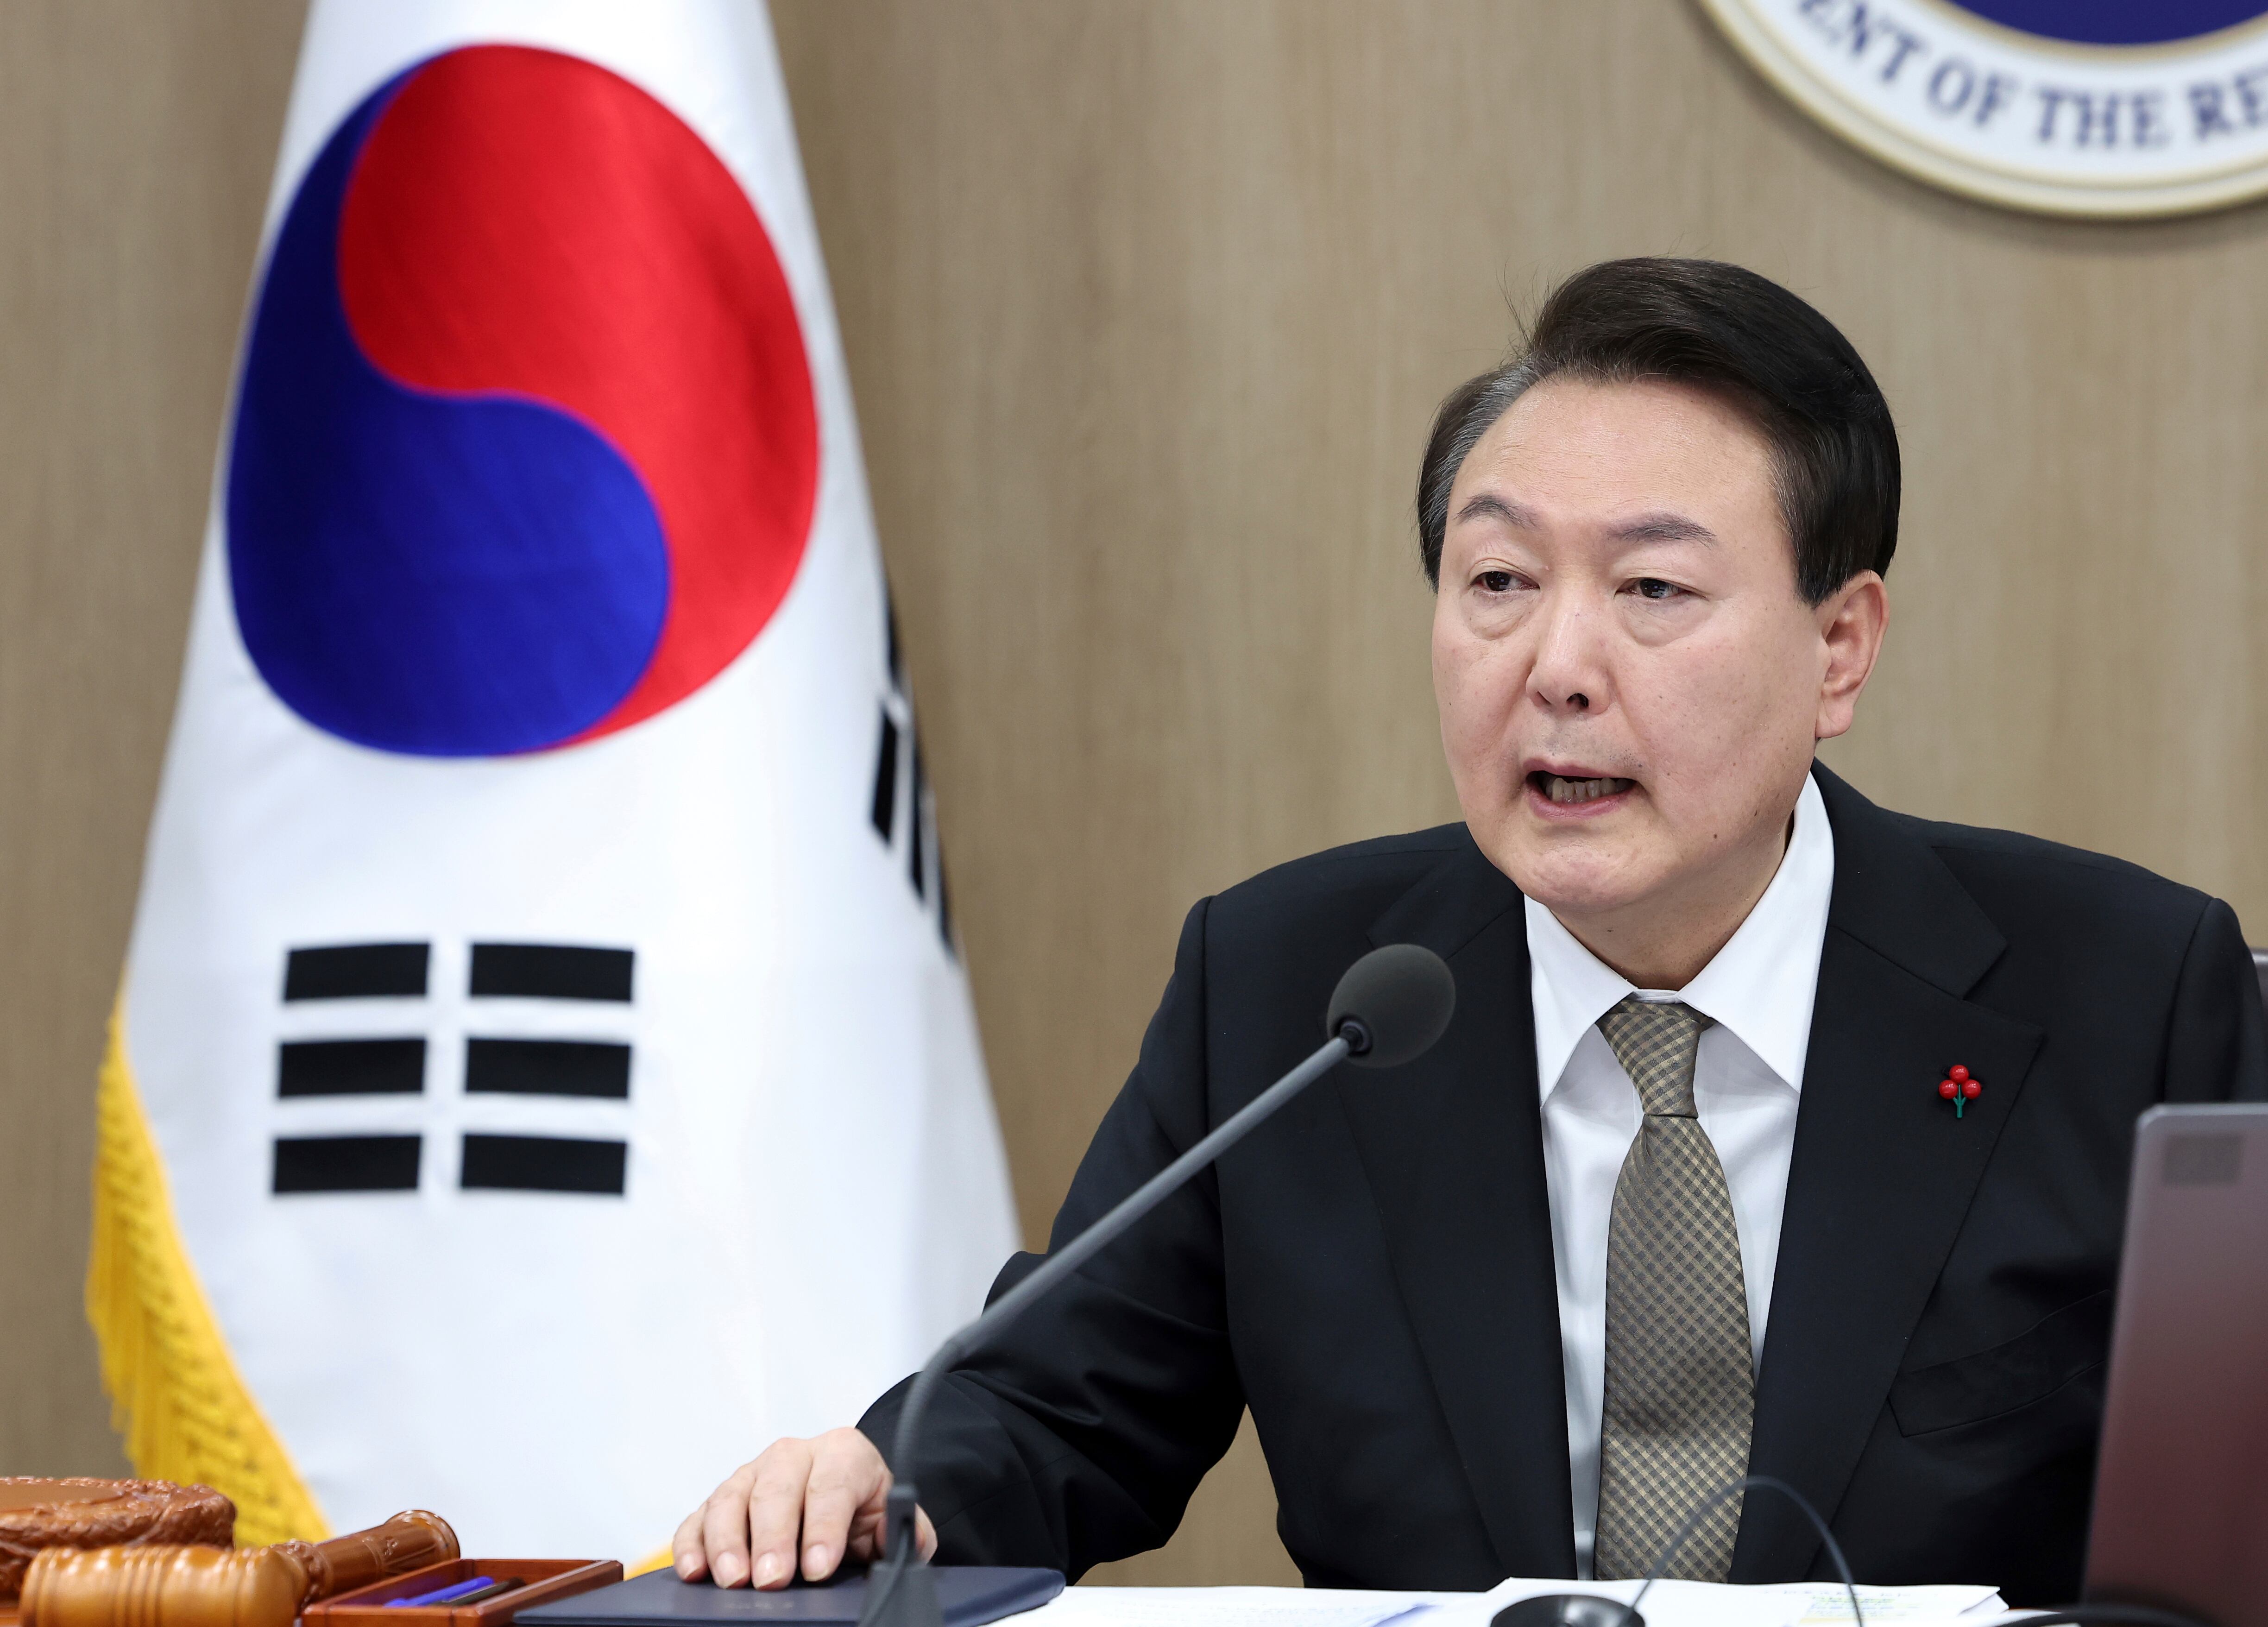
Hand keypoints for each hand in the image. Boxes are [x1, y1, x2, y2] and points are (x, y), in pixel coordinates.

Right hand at [673, 1429, 937, 1587]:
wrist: (840, 1492)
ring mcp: (752, 1475)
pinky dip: (692, 1542)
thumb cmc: (861, 1507)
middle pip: (777, 1490)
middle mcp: (794, 1456)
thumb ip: (903, 1528)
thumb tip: (902, 1540)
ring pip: (732, 1498)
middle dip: (774, 1537)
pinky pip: (698, 1516)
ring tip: (733, 1579)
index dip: (825, 1527)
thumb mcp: (891, 1516)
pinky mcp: (721, 1499)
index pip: (832, 1485)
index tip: (819, 1566)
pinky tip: (694, 1569)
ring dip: (728, 1541)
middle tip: (773, 1580)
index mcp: (843, 1453)